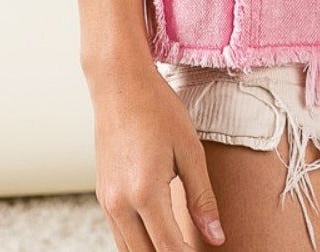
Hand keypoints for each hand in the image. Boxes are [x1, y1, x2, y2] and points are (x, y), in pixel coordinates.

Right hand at [91, 64, 224, 250]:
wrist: (120, 84)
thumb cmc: (158, 110)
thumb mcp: (190, 150)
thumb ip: (202, 198)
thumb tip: (217, 237)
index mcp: (145, 192)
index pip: (169, 249)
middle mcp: (120, 203)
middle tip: (194, 251)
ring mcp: (107, 201)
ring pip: (128, 250)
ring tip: (178, 246)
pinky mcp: (102, 195)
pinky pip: (120, 233)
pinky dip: (138, 243)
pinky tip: (158, 237)